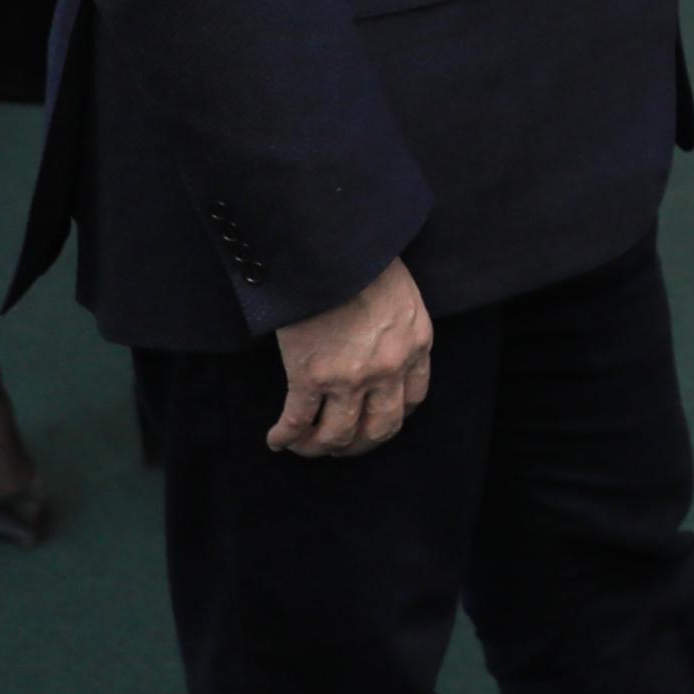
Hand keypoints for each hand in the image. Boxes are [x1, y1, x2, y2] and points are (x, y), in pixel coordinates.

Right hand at [269, 258, 433, 456]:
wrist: (333, 247)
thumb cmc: (364, 259)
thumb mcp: (402, 295)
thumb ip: (396, 328)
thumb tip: (377, 347)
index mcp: (416, 345)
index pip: (413, 399)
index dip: (391, 417)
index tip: (374, 422)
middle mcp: (389, 369)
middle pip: (380, 428)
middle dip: (358, 444)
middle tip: (339, 445)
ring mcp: (350, 377)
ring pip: (337, 435)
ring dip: (318, 447)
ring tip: (303, 445)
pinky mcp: (310, 377)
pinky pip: (297, 422)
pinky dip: (286, 437)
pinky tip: (276, 439)